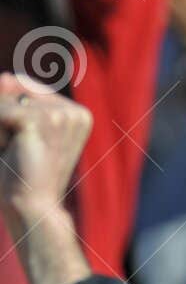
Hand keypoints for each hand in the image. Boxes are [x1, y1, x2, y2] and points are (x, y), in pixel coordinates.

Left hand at [0, 73, 91, 233]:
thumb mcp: (20, 129)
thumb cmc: (23, 173)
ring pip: (5, 100)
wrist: (33, 207)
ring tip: (18, 152)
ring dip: (1, 128)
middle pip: (13, 89)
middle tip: (22, 152)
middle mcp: (76, 112)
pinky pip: (0, 110)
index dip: (11, 114)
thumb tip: (5, 77)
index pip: (25, 88)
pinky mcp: (41, 119)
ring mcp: (61, 115)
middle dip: (5, 119)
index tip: (26, 147)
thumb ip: (12, 97)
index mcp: (79, 114)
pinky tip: (15, 153)